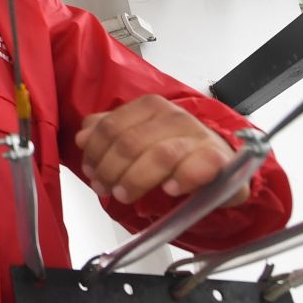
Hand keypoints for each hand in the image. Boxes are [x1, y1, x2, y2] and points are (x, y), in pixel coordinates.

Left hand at [74, 94, 249, 207]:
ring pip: (160, 155)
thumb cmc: (175, 152)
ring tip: (125, 195)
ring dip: (136, 179)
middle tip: (105, 188)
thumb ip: (109, 133)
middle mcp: (175, 117)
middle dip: (111, 169)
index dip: (95, 152)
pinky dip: (182, 178)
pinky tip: (170, 189)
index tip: (91, 171)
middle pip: (131, 142)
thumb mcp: (138, 138)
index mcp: (151, 107)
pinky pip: (199, 165)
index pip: (111, 127)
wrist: (219, 163)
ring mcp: (198, 136)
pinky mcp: (219, 158)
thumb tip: (83, 136)